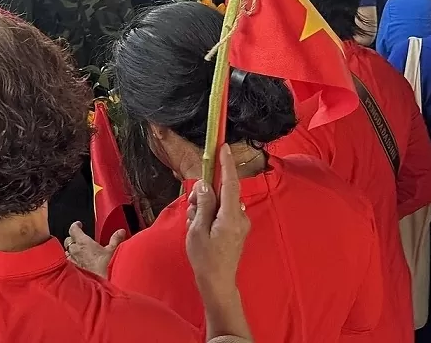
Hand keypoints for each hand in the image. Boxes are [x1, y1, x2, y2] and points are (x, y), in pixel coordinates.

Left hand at [64, 221, 125, 277]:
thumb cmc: (107, 266)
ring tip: (77, 251)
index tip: (79, 225)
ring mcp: (74, 262)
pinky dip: (71, 261)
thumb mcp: (114, 250)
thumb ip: (116, 239)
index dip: (75, 226)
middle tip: (78, 239)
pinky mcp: (74, 271)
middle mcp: (76, 251)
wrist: (105, 282)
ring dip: (70, 251)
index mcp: (83, 242)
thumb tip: (120, 231)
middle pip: (68, 241)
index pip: (73, 230)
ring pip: (67, 252)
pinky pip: (69, 263)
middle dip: (72, 239)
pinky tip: (77, 263)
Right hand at [186, 144, 249, 300]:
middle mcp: (240, 217)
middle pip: (222, 192)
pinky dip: (209, 214)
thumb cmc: (205, 258)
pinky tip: (198, 227)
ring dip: (204, 205)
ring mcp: (240, 223)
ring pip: (220, 202)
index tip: (223, 147)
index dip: (227, 164)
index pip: (230, 184)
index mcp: (231, 216)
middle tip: (190, 206)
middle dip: (205, 193)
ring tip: (193, 223)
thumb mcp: (197, 229)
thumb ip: (203, 204)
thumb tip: (206, 185)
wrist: (217, 283)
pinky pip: (221, 212)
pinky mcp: (236, 229)